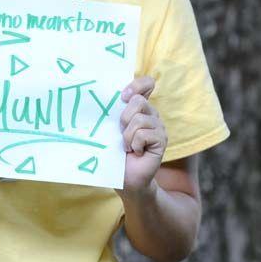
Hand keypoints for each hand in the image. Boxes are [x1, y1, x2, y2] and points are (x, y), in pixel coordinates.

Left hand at [117, 76, 166, 195]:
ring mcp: (158, 127)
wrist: (124, 177)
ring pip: (139, 119)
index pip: (146, 84)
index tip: (123, 95)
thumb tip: (99, 97)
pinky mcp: (162, 140)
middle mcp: (151, 114)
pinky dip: (135, 144)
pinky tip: (135, 152)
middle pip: (138, 101)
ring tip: (127, 146)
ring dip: (127, 135)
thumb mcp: (110, 128)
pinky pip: (144, 134)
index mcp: (139, 107)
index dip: (137, 84)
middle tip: (120, 133)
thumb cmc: (114, 151)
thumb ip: (111, 112)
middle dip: (124, 118)